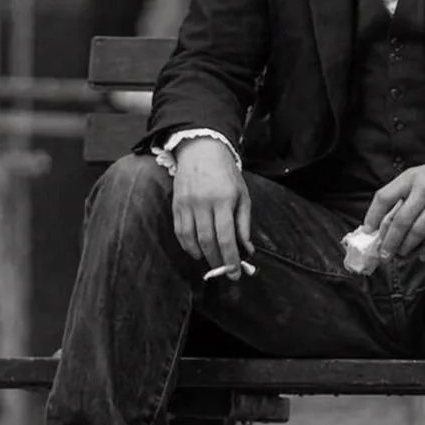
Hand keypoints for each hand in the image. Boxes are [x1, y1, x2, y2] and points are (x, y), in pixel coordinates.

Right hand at [171, 137, 254, 277]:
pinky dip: (188, 246)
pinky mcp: (176, 205)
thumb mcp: (243, 195)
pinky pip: (180, 232)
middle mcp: (203, 203)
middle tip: (225, 272)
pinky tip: (197, 252)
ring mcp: (187, 204)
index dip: (230, 259)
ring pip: (192, 239)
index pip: (226, 237)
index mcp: (224, 200)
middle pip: (208, 241)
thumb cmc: (226, 175)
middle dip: (217, 261)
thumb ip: (244, 224)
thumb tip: (248, 250)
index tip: (235, 274)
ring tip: (213, 263)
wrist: (201, 151)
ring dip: (203, 256)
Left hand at [365, 144, 424, 263]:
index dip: (373, 216)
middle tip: (384, 255)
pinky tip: (422, 255)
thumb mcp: (418, 176)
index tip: (368, 232)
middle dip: (389, 242)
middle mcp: (424, 188)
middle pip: (400, 221)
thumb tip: (383, 223)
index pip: (384, 197)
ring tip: (401, 256)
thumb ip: (402, 194)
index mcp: (410, 178)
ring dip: (407, 248)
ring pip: (418, 231)